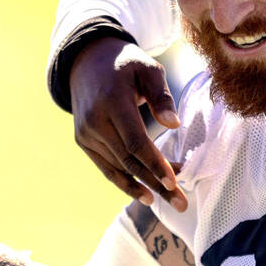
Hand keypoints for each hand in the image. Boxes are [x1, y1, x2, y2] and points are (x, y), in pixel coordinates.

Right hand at [70, 38, 186, 210]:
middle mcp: (95, 121)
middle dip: (157, 184)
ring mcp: (86, 133)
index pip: (135, 141)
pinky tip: (145, 196)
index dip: (155, 164)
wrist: (87, 62)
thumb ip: (161, 96)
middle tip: (181, 203)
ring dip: (146, 185)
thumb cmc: (126, 64)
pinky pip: (106, 168)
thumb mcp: (148, 69)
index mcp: (112, 101)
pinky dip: (125, 183)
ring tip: (172, 200)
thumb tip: (174, 125)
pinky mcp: (83, 141)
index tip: (175, 182)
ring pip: (119, 168)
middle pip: (129, 161)